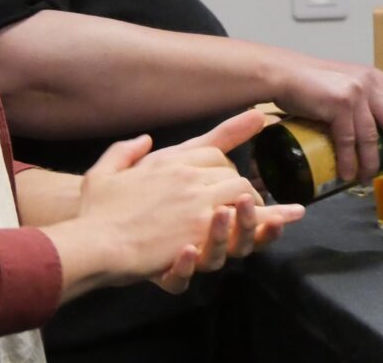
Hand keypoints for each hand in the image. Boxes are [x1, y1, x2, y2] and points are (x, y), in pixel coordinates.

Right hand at [74, 133, 259, 287]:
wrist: (94, 244)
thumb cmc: (95, 212)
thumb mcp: (103, 172)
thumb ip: (123, 151)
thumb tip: (144, 139)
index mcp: (170, 160)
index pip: (213, 151)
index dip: (223, 164)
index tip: (228, 173)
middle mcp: (189, 176)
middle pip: (231, 172)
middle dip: (239, 186)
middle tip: (243, 202)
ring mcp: (197, 203)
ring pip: (241, 191)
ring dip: (252, 202)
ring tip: (270, 210)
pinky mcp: (200, 231)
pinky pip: (242, 221)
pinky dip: (267, 217)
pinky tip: (288, 215)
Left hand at [145, 110, 303, 284]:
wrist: (103, 210)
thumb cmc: (150, 183)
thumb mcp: (188, 154)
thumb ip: (224, 138)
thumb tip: (260, 114)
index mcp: (217, 215)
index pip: (253, 220)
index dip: (270, 217)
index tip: (292, 209)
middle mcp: (206, 239)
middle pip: (240, 242)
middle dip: (250, 227)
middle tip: (248, 205)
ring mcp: (183, 257)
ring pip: (214, 260)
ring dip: (220, 241)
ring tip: (219, 218)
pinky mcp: (158, 272)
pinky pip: (176, 280)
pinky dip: (182, 270)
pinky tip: (184, 252)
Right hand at [275, 60, 382, 183]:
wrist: (283, 74)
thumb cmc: (312, 82)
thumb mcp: (347, 83)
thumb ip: (364, 99)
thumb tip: (376, 132)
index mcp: (376, 76)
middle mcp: (370, 82)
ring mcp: (355, 93)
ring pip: (372, 138)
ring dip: (371, 164)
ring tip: (366, 177)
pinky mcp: (339, 105)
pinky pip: (349, 142)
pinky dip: (349, 163)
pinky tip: (347, 174)